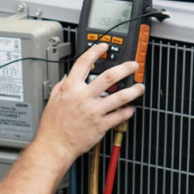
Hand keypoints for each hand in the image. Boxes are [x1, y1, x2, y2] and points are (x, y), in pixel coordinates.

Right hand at [34, 43, 143, 162]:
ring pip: (119, 97)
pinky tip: (131, 108)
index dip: (95, 51)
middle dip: (125, 68)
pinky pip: (119, 116)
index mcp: (70, 88)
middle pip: (109, 77)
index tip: (104, 47)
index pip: (84, 63)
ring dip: (133, 91)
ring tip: (140, 87)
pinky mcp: (100, 125)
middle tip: (133, 66)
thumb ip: (63, 85)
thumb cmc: (52, 125)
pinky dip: (128, 111)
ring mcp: (93, 111)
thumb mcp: (53, 99)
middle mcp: (83, 97)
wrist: (55, 146)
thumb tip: (69, 75)